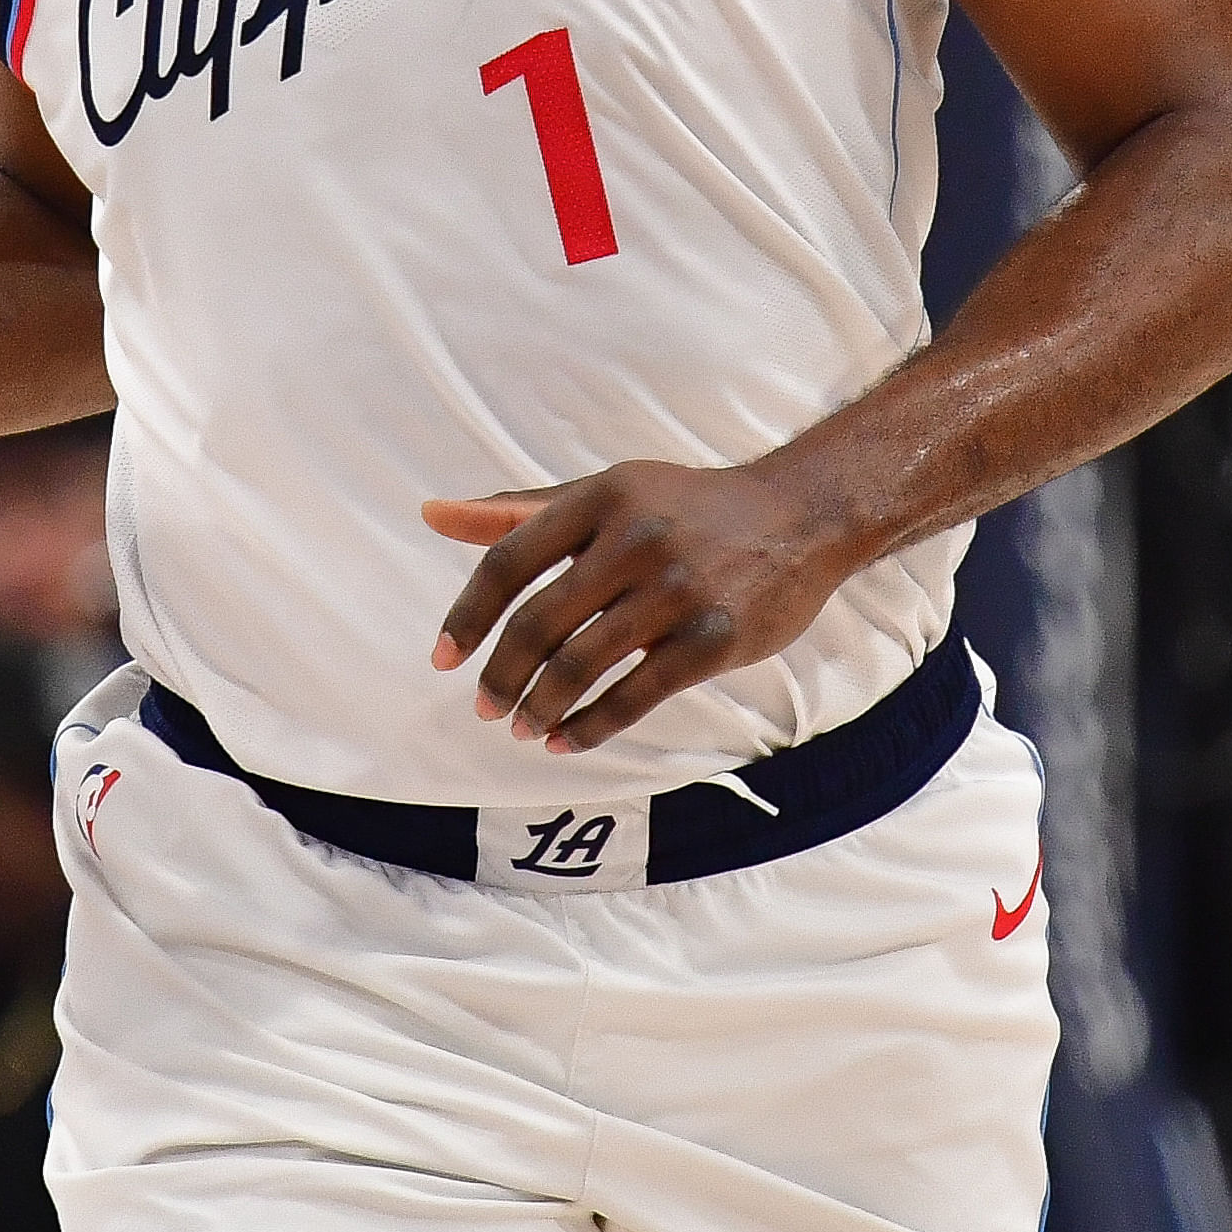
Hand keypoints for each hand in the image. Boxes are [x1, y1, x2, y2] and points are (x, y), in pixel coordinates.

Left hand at [426, 459, 862, 751]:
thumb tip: (430, 513)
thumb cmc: (687, 508)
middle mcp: (635, 539)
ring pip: (581, 665)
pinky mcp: (714, 638)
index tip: (443, 659)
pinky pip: (636, 695)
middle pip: (538, 622)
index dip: (467, 617)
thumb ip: (518, 510)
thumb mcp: (605, 493)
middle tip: (485, 707)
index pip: (508, 561)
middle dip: (501, 675)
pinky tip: (566, 739)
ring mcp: (677, 590)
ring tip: (523, 726)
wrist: (801, 515)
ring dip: (540, 707)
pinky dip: (590, 726)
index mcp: (599, 498)